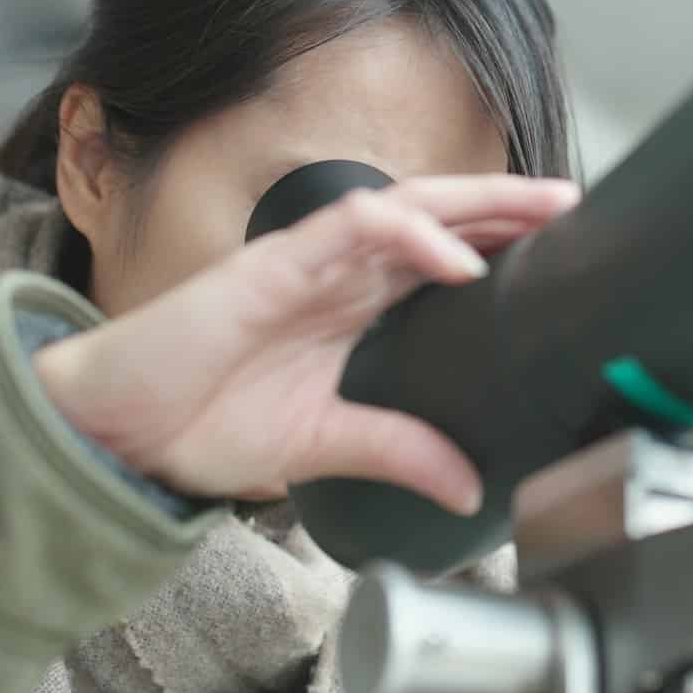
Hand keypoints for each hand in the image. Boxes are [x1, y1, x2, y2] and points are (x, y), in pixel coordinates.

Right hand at [34, 175, 579, 511]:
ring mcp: (307, 263)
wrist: (117, 435)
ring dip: (478, 203)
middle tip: (574, 203)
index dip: (500, 245)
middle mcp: (337, 275)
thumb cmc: (200, 425)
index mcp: (352, 308)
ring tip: (542, 208)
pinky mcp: (272, 264)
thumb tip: (470, 489)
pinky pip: (351, 229)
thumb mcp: (326, 446)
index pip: (442, 260)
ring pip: (406, 207)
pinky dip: (411, 237)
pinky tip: (457, 258)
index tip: (563, 251)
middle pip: (438, 220)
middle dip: (508, 207)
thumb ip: (400, 452)